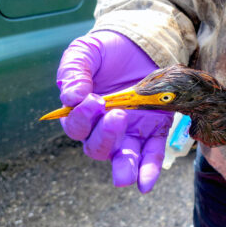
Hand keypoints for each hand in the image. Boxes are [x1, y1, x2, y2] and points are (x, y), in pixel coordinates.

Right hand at [57, 31, 172, 192]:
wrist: (139, 43)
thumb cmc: (105, 51)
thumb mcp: (84, 52)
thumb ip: (74, 72)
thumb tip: (71, 97)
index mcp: (83, 113)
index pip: (77, 126)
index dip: (82, 117)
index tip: (93, 99)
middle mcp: (104, 127)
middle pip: (97, 147)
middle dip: (105, 137)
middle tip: (117, 116)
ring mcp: (130, 131)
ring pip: (123, 157)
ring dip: (124, 168)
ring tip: (126, 176)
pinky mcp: (154, 129)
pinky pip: (151, 154)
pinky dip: (148, 170)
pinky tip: (145, 184)